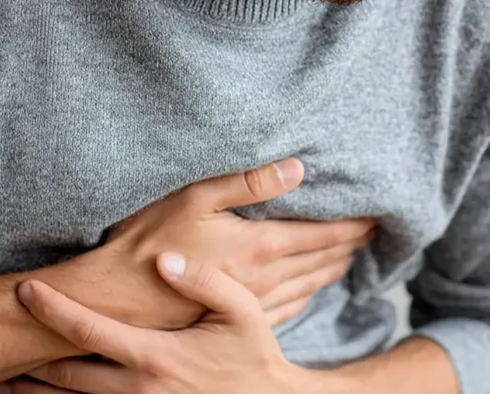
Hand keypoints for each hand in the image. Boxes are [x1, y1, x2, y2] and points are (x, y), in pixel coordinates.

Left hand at [1, 252, 314, 393]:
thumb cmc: (254, 355)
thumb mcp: (242, 310)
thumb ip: (203, 281)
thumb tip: (163, 259)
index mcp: (156, 356)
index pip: (87, 330)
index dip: (51, 309)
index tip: (25, 290)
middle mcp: (138, 389)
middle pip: (65, 375)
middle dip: (27, 361)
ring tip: (4, 381)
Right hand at [41, 158, 373, 330]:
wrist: (115, 301)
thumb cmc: (149, 240)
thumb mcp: (196, 196)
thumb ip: (249, 182)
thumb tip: (298, 168)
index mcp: (260, 246)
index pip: (322, 234)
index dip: (351, 225)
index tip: (374, 216)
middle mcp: (265, 279)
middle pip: (321, 261)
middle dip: (349, 246)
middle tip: (371, 235)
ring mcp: (252, 304)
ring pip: (308, 286)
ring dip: (333, 271)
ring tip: (349, 259)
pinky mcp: (235, 320)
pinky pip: (287, 310)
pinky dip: (308, 296)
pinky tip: (311, 292)